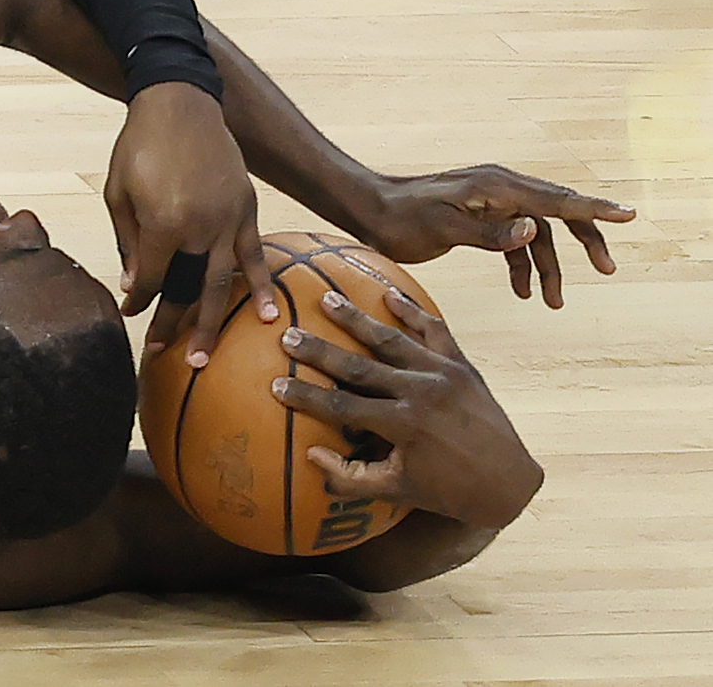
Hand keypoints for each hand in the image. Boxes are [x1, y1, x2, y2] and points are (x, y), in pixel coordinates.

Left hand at [108, 81, 268, 367]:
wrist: (180, 104)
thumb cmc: (138, 147)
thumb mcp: (119, 193)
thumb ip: (129, 241)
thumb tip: (135, 286)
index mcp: (164, 223)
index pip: (153, 277)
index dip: (140, 299)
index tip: (130, 314)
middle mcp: (201, 227)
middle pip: (189, 289)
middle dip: (176, 326)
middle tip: (166, 355)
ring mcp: (229, 219)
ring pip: (223, 282)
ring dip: (214, 321)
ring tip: (206, 358)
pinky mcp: (247, 209)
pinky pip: (254, 255)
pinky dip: (258, 285)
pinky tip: (266, 316)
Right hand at [277, 283, 542, 530]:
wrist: (510, 480)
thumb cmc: (449, 491)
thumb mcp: (399, 491)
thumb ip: (351, 479)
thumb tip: (311, 457)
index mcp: (403, 425)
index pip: (342, 405)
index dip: (307, 396)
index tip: (275, 385)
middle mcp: (422, 393)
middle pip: (360, 366)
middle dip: (321, 351)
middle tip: (289, 335)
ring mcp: (444, 375)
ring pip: (392, 340)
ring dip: (358, 319)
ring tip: (329, 300)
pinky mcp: (462, 366)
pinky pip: (435, 331)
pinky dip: (413, 311)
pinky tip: (389, 294)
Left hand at [353, 166, 635, 306]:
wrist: (367, 210)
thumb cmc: (400, 218)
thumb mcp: (442, 228)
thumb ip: (489, 232)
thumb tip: (534, 231)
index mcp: (496, 186)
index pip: (556, 199)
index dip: (595, 209)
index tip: (629, 215)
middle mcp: (499, 188)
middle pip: (558, 212)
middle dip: (584, 241)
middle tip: (606, 271)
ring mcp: (491, 201)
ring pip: (537, 233)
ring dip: (548, 267)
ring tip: (552, 304)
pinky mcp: (480, 216)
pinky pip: (515, 240)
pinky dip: (522, 265)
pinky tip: (522, 293)